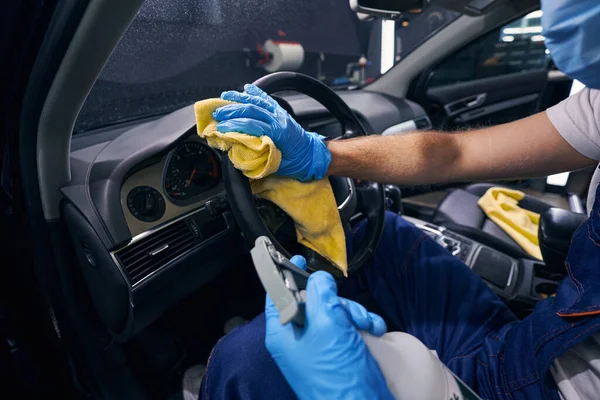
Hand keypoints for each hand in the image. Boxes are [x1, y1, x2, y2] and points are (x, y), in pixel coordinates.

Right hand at [213, 84, 331, 180]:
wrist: (312, 156)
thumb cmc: (296, 162)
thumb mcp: (276, 164)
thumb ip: (258, 155)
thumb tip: (238, 149)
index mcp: (278, 132)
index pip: (251, 124)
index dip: (233, 125)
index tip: (220, 128)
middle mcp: (279, 119)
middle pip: (251, 109)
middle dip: (231, 110)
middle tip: (217, 114)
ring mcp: (280, 113)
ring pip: (257, 101)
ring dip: (239, 99)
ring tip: (224, 97)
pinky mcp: (281, 112)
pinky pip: (267, 99)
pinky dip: (256, 93)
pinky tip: (246, 89)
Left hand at [265, 255, 392, 399]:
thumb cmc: (337, 376)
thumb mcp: (327, 326)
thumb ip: (321, 295)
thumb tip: (319, 278)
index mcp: (283, 333)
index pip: (278, 294)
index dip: (288, 275)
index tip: (299, 259)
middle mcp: (298, 339)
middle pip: (313, 300)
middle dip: (336, 302)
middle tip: (348, 312)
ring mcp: (320, 346)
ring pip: (335, 312)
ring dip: (355, 313)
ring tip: (366, 325)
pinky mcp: (340, 351)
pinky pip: (349, 327)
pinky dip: (363, 325)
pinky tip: (374, 331)